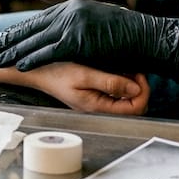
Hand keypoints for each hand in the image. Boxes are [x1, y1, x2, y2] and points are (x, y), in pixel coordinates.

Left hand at [0, 0, 178, 79]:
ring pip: (36, 39)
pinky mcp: (78, 39)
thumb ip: (82, 27)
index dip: (21, 30)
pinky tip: (18, 65)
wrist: (149, 37)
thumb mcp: (101, 25)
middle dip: (10, 37)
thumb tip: (71, 36)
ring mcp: (74, 23)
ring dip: (14, 50)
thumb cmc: (130, 36)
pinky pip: (49, 51)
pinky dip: (32, 59)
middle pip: (32, 26)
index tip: (5, 37)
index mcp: (75, 6)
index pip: (41, 19)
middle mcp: (71, 10)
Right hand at [27, 64, 149, 114]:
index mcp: (97, 107)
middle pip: (134, 106)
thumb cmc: (55, 72)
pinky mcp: (94, 97)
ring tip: (125, 68)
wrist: (35, 71)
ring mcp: (97, 104)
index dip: (143, 92)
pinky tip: (115, 71)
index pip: (135, 108)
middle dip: (139, 88)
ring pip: (126, 100)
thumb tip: (137, 89)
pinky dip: (121, 83)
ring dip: (130, 85)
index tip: (139, 75)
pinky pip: (116, 95)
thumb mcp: (84, 75)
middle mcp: (99, 109)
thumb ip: (111, 83)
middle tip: (134, 70)